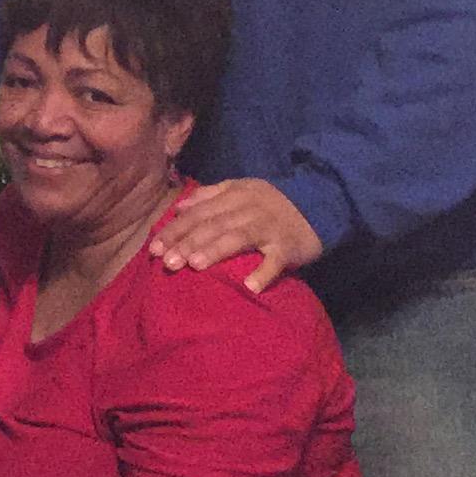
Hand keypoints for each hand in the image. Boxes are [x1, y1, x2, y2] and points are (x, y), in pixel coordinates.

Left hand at [148, 178, 323, 292]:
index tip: (154, 249)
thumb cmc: (272, 203)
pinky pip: (276, 260)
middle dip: (188, 243)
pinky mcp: (289, 246)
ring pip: (239, 237)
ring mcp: (270, 227)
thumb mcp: (241, 190)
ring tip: (195, 266)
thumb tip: (180, 207)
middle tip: (167, 263)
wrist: (321, 201)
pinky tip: (249, 286)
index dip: (175, 229)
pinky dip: (264, 272)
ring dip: (216, 251)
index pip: (199, 212)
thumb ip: (211, 195)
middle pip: (214, 225)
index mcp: (235, 195)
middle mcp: (249, 209)